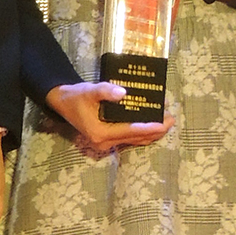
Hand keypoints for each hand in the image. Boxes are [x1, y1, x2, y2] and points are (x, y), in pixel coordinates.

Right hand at [45, 82, 174, 154]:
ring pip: (135, 140)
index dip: (149, 127)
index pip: (131, 131)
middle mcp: (105, 142)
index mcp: (101, 133)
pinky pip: (130, 137)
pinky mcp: (108, 139)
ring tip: (167, 120)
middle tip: (172, 119)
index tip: (165, 123)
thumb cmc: (77, 96)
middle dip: (156, 130)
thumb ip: (106, 91)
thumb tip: (123, 93)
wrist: (63, 102)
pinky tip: (153, 123)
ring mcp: (106, 143)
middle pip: (136, 138)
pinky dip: (143, 131)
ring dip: (151, 132)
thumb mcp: (90, 91)